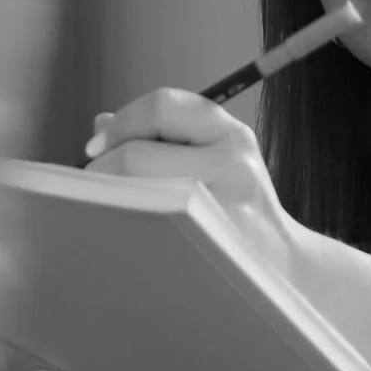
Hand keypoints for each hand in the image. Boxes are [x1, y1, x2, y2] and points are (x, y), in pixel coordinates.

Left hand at [84, 89, 303, 278]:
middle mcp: (233, 163)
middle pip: (138, 155)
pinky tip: (122, 233)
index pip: (162, 106)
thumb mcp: (211, 160)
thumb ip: (161, 138)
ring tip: (104, 210)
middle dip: (102, 169)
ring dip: (107, 200)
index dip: (120, 124)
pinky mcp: (213, 248)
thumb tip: (101, 124)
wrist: (280, 264)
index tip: (93, 149)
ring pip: (138, 194)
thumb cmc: (233, 208)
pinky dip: (126, 227)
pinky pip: (149, 231)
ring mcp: (225, 207)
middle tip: (89, 189)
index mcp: (230, 134)